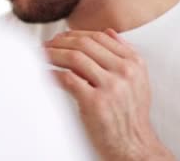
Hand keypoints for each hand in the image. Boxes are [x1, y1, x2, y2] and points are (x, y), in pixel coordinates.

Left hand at [46, 29, 173, 160]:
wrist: (134, 147)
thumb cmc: (131, 117)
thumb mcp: (138, 81)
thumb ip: (125, 56)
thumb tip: (109, 32)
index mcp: (134, 63)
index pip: (99, 37)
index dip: (75, 34)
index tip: (61, 38)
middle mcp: (124, 72)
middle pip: (84, 44)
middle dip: (60, 41)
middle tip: (46, 45)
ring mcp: (110, 87)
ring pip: (74, 57)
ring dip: (53, 54)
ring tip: (41, 56)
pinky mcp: (95, 103)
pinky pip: (67, 79)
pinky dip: (53, 74)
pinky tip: (45, 74)